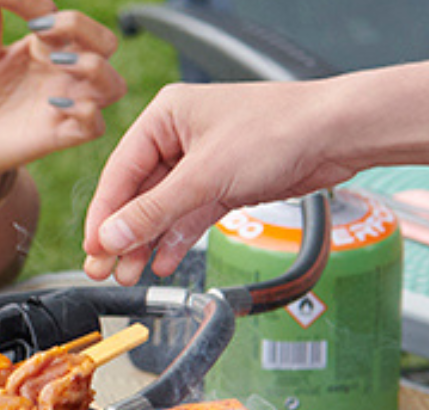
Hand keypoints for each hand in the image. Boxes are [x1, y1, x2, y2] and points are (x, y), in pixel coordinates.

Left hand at [0, 3, 124, 179]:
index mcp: (50, 48)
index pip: (74, 20)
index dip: (53, 11)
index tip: (23, 16)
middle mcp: (66, 75)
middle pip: (107, 43)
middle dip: (86, 29)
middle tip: (45, 32)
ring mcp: (68, 105)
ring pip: (115, 85)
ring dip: (94, 68)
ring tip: (56, 63)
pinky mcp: (60, 136)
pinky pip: (94, 126)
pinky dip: (83, 111)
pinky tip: (52, 104)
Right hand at [78, 78, 362, 282]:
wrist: (336, 134)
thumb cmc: (278, 130)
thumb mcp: (205, 175)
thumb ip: (155, 210)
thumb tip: (112, 236)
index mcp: (166, 116)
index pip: (120, 171)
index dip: (105, 215)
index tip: (93, 250)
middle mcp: (180, 136)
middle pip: (140, 193)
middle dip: (124, 234)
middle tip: (104, 269)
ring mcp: (204, 161)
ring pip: (165, 208)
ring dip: (148, 242)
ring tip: (131, 274)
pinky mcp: (226, 182)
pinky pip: (191, 215)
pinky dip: (178, 239)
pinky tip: (164, 262)